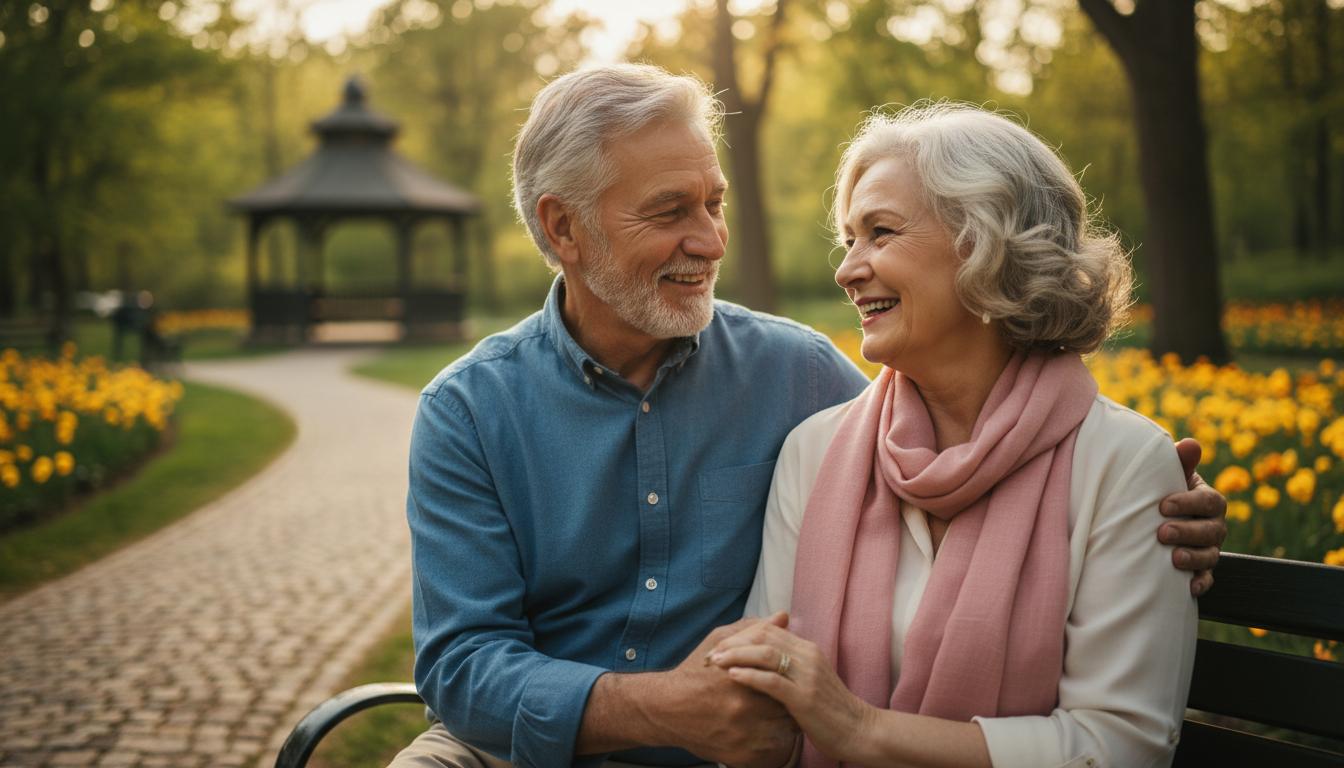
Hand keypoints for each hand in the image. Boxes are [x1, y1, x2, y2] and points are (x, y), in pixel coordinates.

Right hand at [644, 615, 798, 767]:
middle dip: (789, 701)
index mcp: (742, 676)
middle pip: (787, 706)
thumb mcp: (718, 641)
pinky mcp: (740, 756)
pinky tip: (763, 729)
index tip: (787, 676)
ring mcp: (742, 734)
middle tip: (785, 697)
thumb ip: (753, 629)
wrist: (666, 708)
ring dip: (784, 723)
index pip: (785, 678)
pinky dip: (772, 741)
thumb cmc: (694, 672)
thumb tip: (783, 616)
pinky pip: (772, 751)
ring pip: (784, 731)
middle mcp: (743, 707)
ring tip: (775, 713)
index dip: (789, 677)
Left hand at [708, 615, 875, 763]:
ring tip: (715, 662)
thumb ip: (789, 666)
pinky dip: (749, 675)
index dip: (740, 634)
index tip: (719, 646)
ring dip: (736, 655)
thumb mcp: (809, 680)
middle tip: (710, 654)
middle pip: (763, 636)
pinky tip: (732, 675)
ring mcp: (807, 675)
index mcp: (807, 649)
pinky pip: (772, 680)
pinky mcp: (805, 697)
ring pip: (765, 653)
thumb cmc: (830, 710)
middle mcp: (808, 656)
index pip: (768, 629)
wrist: (860, 731)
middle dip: (732, 642)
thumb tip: (762, 659)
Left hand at [1160, 438, 1227, 595]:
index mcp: (1208, 500)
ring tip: (1173, 559)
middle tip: (1162, 533)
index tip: (1162, 506)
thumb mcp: (1168, 474)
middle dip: (1188, 532)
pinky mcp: (1201, 569)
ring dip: (1194, 558)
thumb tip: (1190, 444)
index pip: (1209, 501)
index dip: (1189, 503)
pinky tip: (1188, 587)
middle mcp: (1214, 525)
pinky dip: (1200, 583)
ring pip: (1210, 556)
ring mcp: (1209, 548)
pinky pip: (1207, 579)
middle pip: (1211, 530)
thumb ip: (1179, 461)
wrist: (1155, 518)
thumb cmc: (1162, 491)